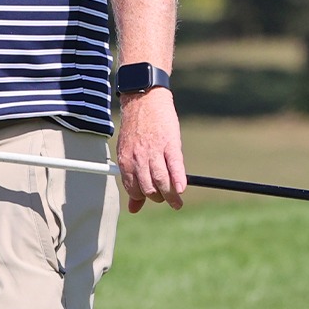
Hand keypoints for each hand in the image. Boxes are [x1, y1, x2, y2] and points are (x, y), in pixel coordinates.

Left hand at [115, 88, 186, 212]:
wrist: (144, 99)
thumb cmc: (137, 128)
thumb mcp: (127, 152)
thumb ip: (131, 180)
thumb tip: (132, 209)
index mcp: (126, 161)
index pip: (133, 189)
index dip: (143, 197)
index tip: (152, 198)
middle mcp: (138, 158)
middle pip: (148, 189)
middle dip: (158, 198)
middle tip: (166, 200)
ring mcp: (155, 151)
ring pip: (162, 181)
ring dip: (171, 196)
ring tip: (177, 203)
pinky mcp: (170, 143)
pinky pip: (175, 166)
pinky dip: (179, 180)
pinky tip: (182, 189)